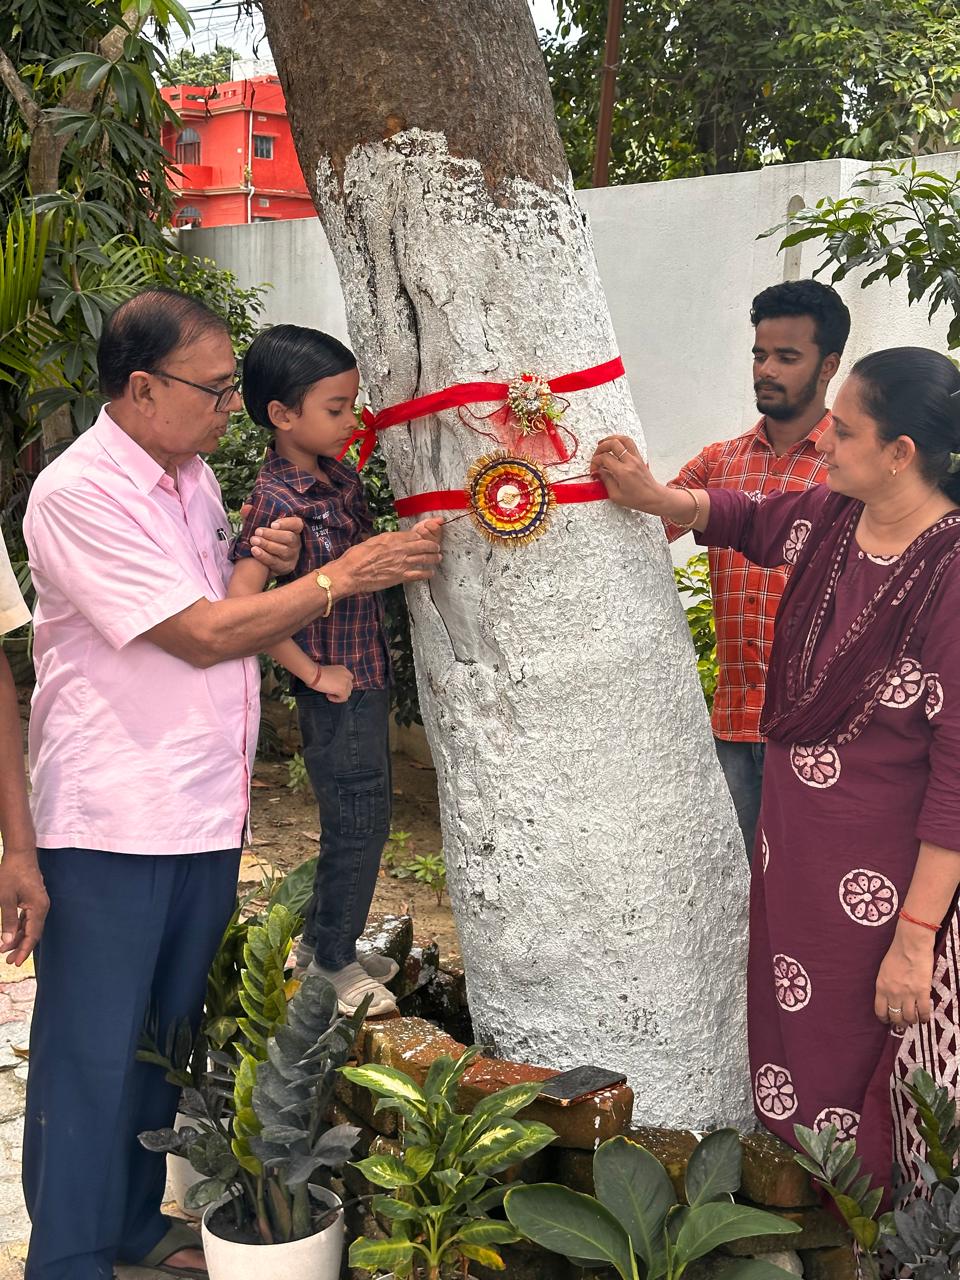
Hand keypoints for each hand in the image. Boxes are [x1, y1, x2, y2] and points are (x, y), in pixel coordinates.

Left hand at [0, 849, 48, 965]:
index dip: (24, 950)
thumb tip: (6, 942)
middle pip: (33, 933)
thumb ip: (7, 920)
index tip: (15, 963)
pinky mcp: (33, 900)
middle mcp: (42, 907)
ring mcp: (38, 903)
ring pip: (29, 927)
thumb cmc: (11, 873)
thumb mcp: (5, 898)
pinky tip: (10, 934)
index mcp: (38, 907)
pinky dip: (18, 928)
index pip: (32, 934)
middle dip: (21, 947)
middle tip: (8, 961)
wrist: (20, 853)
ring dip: (18, 938)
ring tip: (5, 951)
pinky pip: (27, 918)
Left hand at [242, 508, 303, 575]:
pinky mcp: (285, 567)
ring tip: (253, 540)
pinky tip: (254, 550)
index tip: (272, 524)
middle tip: (257, 531)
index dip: (286, 523)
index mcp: (293, 530)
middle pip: (289, 538)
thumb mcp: (258, 525)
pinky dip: (264, 556)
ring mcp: (292, 556)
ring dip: (267, 545)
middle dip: (272, 534)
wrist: (260, 560)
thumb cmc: (263, 538)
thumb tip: (246, 508)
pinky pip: (276, 562)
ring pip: (283, 550)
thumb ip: (253, 516)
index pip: (296, 524)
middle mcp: (296, 543)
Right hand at [314, 664, 353, 702]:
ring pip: (347, 693)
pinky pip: (343, 698)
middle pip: (349, 687)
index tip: (334, 686)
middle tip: (331, 691)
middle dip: (341, 690)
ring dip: (339, 695)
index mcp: (344, 669)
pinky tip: (328, 696)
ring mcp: (346, 683)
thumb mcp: (331, 672)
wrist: (315, 674)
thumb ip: (336, 677)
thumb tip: (335, 685)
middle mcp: (347, 675)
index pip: (349, 679)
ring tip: (329, 694)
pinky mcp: (343, 690)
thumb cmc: (317, 673)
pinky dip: (336, 699)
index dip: (342, 684)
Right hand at [335, 520, 442, 593]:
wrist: (351, 573)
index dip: (422, 535)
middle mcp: (400, 549)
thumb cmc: (356, 556)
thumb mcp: (372, 541)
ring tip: (438, 558)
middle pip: (423, 545)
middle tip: (436, 547)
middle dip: (432, 545)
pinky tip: (431, 573)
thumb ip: (385, 540)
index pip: (414, 534)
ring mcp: (402, 563)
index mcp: (392, 538)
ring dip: (434, 558)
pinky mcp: (401, 576)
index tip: (426, 537)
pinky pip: (419, 574)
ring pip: (425, 558)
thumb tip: (391, 540)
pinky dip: (427, 573)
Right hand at [590, 435, 667, 511]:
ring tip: (604, 443)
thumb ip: (606, 481)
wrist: (653, 497)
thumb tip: (599, 471)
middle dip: (601, 447)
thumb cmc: (637, 499)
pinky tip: (615, 445)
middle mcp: (630, 462)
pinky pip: (630, 443)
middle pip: (613, 443)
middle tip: (597, 455)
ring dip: (611, 439)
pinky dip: (620, 441)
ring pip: (624, 439)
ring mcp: (636, 458)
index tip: (594, 469)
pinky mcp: (639, 457)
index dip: (595, 462)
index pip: (605, 458)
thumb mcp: (616, 495)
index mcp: (623, 472)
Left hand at [875, 926, 934, 1028]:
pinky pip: (923, 1012)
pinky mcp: (922, 992)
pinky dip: (924, 1018)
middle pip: (895, 1017)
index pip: (880, 1010)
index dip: (885, 1019)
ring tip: (914, 1019)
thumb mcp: (884, 970)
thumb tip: (890, 996)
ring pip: (909, 1017)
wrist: (911, 945)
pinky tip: (924, 1018)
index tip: (888, 1020)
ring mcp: (908, 994)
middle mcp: (893, 993)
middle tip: (903, 1021)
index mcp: (881, 987)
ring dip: (912, 1020)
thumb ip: (886, 985)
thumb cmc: (897, 953)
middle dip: (899, 1022)